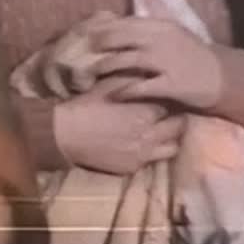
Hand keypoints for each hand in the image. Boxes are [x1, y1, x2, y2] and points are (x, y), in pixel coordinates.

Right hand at [53, 75, 184, 174]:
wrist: (65, 135)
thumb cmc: (85, 106)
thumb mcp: (108, 85)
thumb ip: (132, 81)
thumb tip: (148, 75)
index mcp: (147, 113)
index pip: (171, 106)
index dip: (169, 101)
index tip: (165, 97)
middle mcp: (151, 136)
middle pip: (178, 128)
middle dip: (176, 119)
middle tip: (168, 114)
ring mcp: (144, 155)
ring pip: (172, 148)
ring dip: (169, 139)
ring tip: (160, 132)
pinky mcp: (133, 168)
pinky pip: (152, 161)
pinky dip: (151, 152)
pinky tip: (140, 144)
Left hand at [87, 17, 222, 110]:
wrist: (225, 76)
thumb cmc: (191, 55)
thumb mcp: (169, 34)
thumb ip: (143, 29)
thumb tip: (110, 23)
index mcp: (158, 25)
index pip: (121, 22)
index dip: (98, 28)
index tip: (80, 34)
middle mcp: (160, 39)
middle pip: (118, 38)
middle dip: (95, 46)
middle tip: (77, 55)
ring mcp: (166, 61)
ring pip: (125, 60)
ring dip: (104, 67)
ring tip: (88, 75)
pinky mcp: (171, 84)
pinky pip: (141, 86)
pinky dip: (124, 89)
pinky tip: (112, 94)